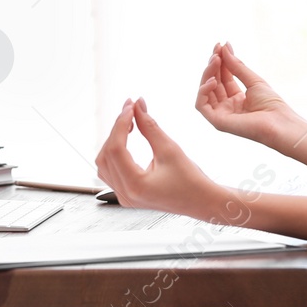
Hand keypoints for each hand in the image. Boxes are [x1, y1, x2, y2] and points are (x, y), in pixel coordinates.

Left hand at [94, 97, 223, 218]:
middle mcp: (125, 195)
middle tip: (130, 110)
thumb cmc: (191, 180)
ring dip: (113, 140)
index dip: (120, 123)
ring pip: (105, 163)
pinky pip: (111, 171)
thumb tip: (137, 105)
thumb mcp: (170, 149)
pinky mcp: (127, 194)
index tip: (130, 106)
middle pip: (106, 155)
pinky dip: (115, 152)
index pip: (116, 149)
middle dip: (116, 130)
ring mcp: (124, 197)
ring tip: (129, 123)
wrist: (201, 202)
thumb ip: (149, 126)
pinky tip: (126, 139)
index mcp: (135, 186)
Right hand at [195, 41, 301, 148]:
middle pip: (213, 83)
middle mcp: (227, 107)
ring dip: (207, 74)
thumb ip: (236, 66)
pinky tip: (213, 80)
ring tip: (215, 61)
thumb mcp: (253, 80)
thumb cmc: (271, 104)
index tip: (220, 45)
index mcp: (237, 98)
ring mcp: (222, 114)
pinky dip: (203, 91)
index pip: (223, 77)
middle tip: (217, 51)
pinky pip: (201, 105)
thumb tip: (224, 46)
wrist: (280, 122)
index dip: (220, 61)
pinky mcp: (218, 122)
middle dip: (213, 65)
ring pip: (205, 92)